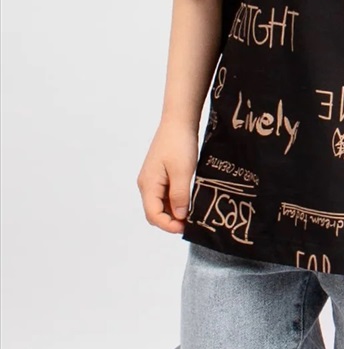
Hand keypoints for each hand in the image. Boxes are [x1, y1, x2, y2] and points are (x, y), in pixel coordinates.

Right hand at [136, 119, 197, 233]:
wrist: (179, 119)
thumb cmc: (179, 143)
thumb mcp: (183, 172)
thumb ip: (180, 196)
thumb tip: (179, 217)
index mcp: (148, 184)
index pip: (153, 215)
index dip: (168, 225)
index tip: (185, 228)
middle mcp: (147, 183)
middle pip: (155, 211)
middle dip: (170, 220)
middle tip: (190, 223)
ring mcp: (153, 178)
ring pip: (160, 203)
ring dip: (174, 210)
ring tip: (191, 212)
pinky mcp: (160, 172)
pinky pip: (165, 193)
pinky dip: (175, 200)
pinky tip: (188, 199)